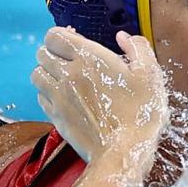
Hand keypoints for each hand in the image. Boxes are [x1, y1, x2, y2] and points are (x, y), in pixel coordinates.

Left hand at [30, 28, 168, 164]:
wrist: (124, 151)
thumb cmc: (140, 113)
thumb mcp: (150, 75)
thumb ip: (138, 48)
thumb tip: (123, 37)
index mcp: (89, 58)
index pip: (55, 36)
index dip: (61, 35)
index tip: (74, 40)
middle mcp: (68, 74)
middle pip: (42, 53)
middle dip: (53, 52)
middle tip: (69, 59)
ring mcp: (59, 97)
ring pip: (37, 74)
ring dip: (46, 72)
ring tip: (63, 77)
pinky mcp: (56, 117)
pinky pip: (40, 97)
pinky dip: (47, 93)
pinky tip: (63, 97)